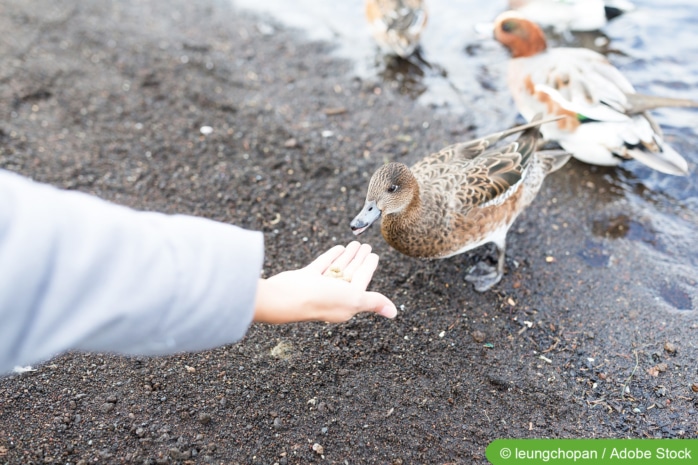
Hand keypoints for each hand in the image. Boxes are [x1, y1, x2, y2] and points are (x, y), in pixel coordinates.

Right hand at [254, 242, 396, 323]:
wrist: (287, 297)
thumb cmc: (322, 299)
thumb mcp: (354, 299)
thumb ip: (373, 302)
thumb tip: (394, 313)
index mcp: (347, 302)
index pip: (362, 281)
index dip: (369, 268)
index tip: (374, 255)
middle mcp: (333, 295)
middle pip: (350, 274)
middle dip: (359, 260)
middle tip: (367, 245)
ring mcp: (318, 286)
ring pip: (337, 268)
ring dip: (347, 256)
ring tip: (355, 243)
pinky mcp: (306, 278)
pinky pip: (322, 265)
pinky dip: (332, 257)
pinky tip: (338, 248)